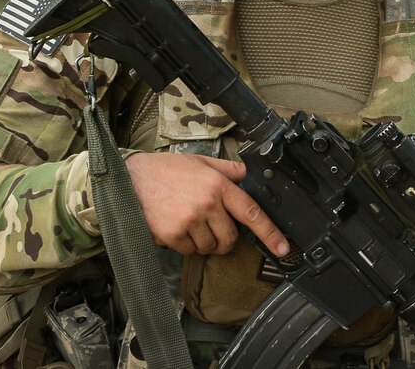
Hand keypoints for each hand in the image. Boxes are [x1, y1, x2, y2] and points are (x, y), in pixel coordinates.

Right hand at [124, 152, 288, 256]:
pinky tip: (176, 227)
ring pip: (209, 247)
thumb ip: (229, 170)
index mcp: (219, 185)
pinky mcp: (172, 234)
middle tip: (212, 228)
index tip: (283, 247)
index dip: (270, 233)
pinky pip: (189, 251)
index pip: (252, 213)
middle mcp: (207, 204)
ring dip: (203, 242)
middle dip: (225, 239)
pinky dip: (185, 244)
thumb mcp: (203, 163)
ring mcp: (189, 220)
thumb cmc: (167, 170)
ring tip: (190, 222)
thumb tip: (250, 174)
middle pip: (230, 238)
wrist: (131, 179)